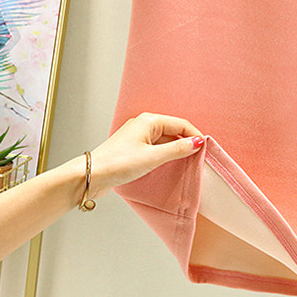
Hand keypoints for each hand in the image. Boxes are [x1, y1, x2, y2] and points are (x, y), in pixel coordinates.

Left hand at [87, 112, 204, 199]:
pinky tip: (169, 166)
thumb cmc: (118, 164)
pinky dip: (165, 155)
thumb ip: (177, 149)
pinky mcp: (133, 148)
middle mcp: (144, 124)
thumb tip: (197, 142)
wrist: (91, 175)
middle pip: (173, 131)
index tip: (204, 150)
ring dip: (175, 150)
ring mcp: (138, 136)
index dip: (194, 136)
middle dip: (186, 143)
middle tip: (197, 158)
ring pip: (165, 140)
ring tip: (186, 163)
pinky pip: (156, 148)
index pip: (181, 124)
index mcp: (149, 120)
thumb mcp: (152, 157)